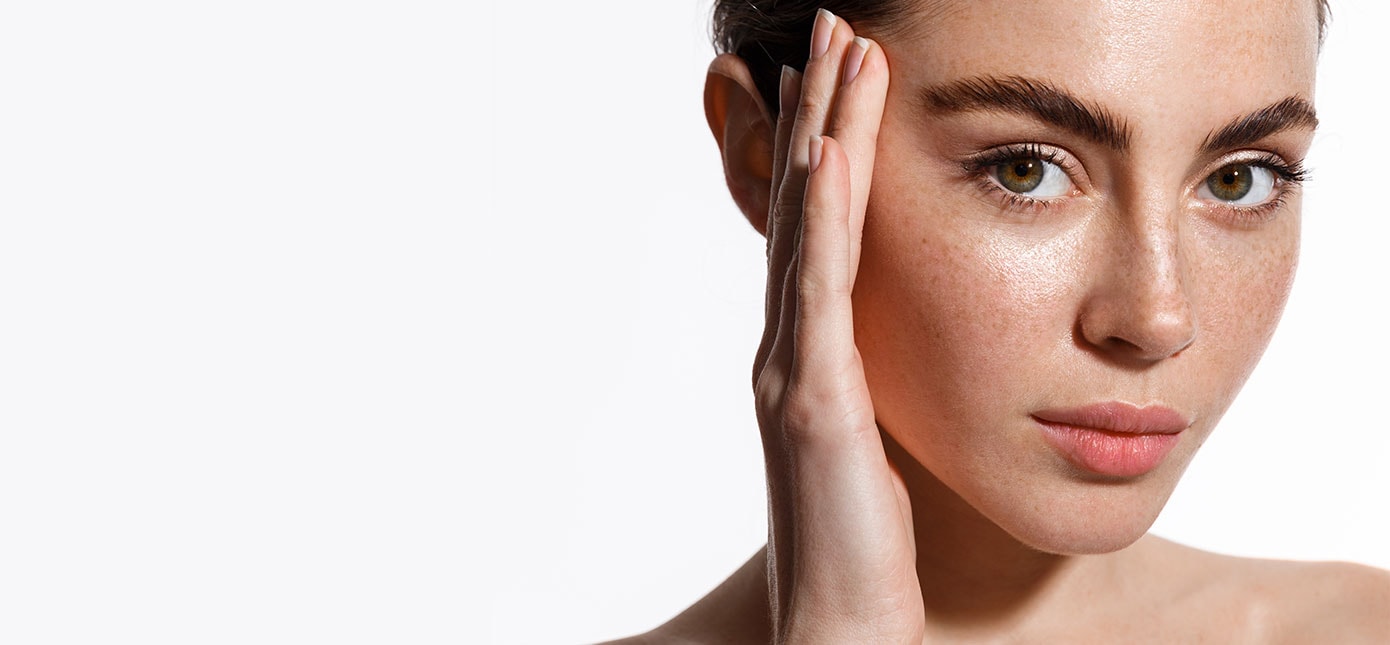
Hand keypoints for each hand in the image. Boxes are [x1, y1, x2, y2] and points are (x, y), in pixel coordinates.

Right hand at [754, 10, 924, 643]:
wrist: (841, 627)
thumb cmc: (868, 546)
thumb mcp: (884, 440)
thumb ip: (883, 384)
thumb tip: (914, 345)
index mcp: (811, 353)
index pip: (820, 225)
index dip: (828, 139)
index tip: (847, 68)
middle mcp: (790, 347)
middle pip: (803, 204)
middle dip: (819, 108)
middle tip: (831, 24)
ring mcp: (794, 370)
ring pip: (808, 229)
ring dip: (824, 134)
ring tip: (839, 52)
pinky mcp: (815, 402)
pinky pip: (822, 294)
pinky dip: (825, 218)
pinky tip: (834, 154)